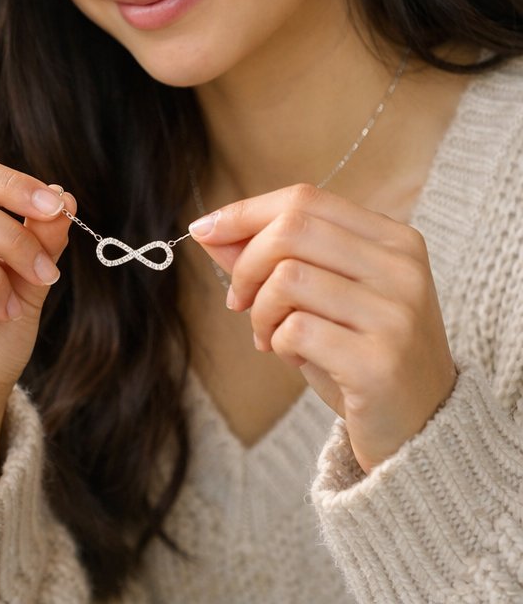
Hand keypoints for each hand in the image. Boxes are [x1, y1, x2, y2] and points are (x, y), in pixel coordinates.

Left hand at [191, 183, 456, 471]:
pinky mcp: (380, 362)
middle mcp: (402, 269)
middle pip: (291, 230)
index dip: (245, 213)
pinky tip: (294, 357)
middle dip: (246, 264)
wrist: (421, 427)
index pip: (305, 199)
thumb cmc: (359, 352)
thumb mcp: (319, 296)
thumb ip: (269, 258)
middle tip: (238, 300)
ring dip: (260, 311)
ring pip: (288, 278)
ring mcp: (397, 314)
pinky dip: (279, 342)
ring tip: (269, 335)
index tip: (204, 231)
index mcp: (394, 240)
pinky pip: (296, 329)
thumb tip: (210, 231)